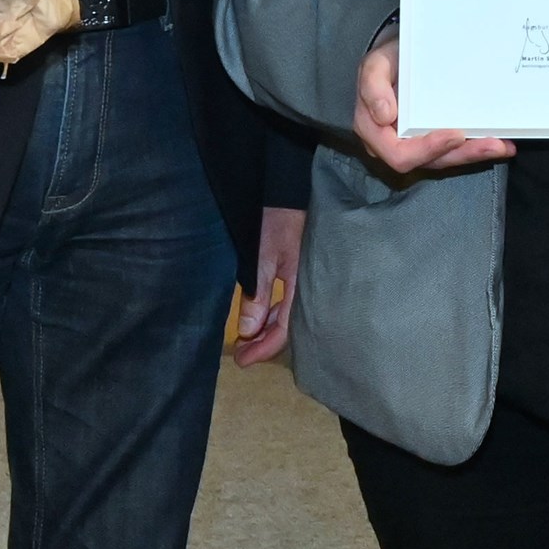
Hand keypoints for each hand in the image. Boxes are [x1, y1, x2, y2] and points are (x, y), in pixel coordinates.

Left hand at [233, 207, 304, 365]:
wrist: (289, 188)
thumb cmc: (276, 220)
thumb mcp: (263, 257)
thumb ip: (258, 294)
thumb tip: (248, 331)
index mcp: (302, 286)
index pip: (284, 330)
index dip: (263, 348)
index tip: (241, 360)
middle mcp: (308, 287)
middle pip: (288, 326)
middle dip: (263, 342)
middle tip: (241, 353)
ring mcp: (305, 278)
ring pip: (288, 313)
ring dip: (267, 327)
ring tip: (247, 337)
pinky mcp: (300, 269)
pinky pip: (288, 300)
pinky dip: (272, 312)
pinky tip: (261, 315)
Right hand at [354, 37, 511, 180]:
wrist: (398, 57)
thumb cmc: (386, 63)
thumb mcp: (374, 66)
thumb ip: (373, 87)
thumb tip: (385, 116)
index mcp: (377, 133)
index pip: (400, 155)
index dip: (428, 150)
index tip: (455, 135)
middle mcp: (398, 145)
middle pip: (431, 161)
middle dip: (464, 154)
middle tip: (493, 144)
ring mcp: (419, 144)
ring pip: (448, 158)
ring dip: (476, 153)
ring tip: (502, 146)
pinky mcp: (436, 139)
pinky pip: (456, 149)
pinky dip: (478, 146)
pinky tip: (501, 143)